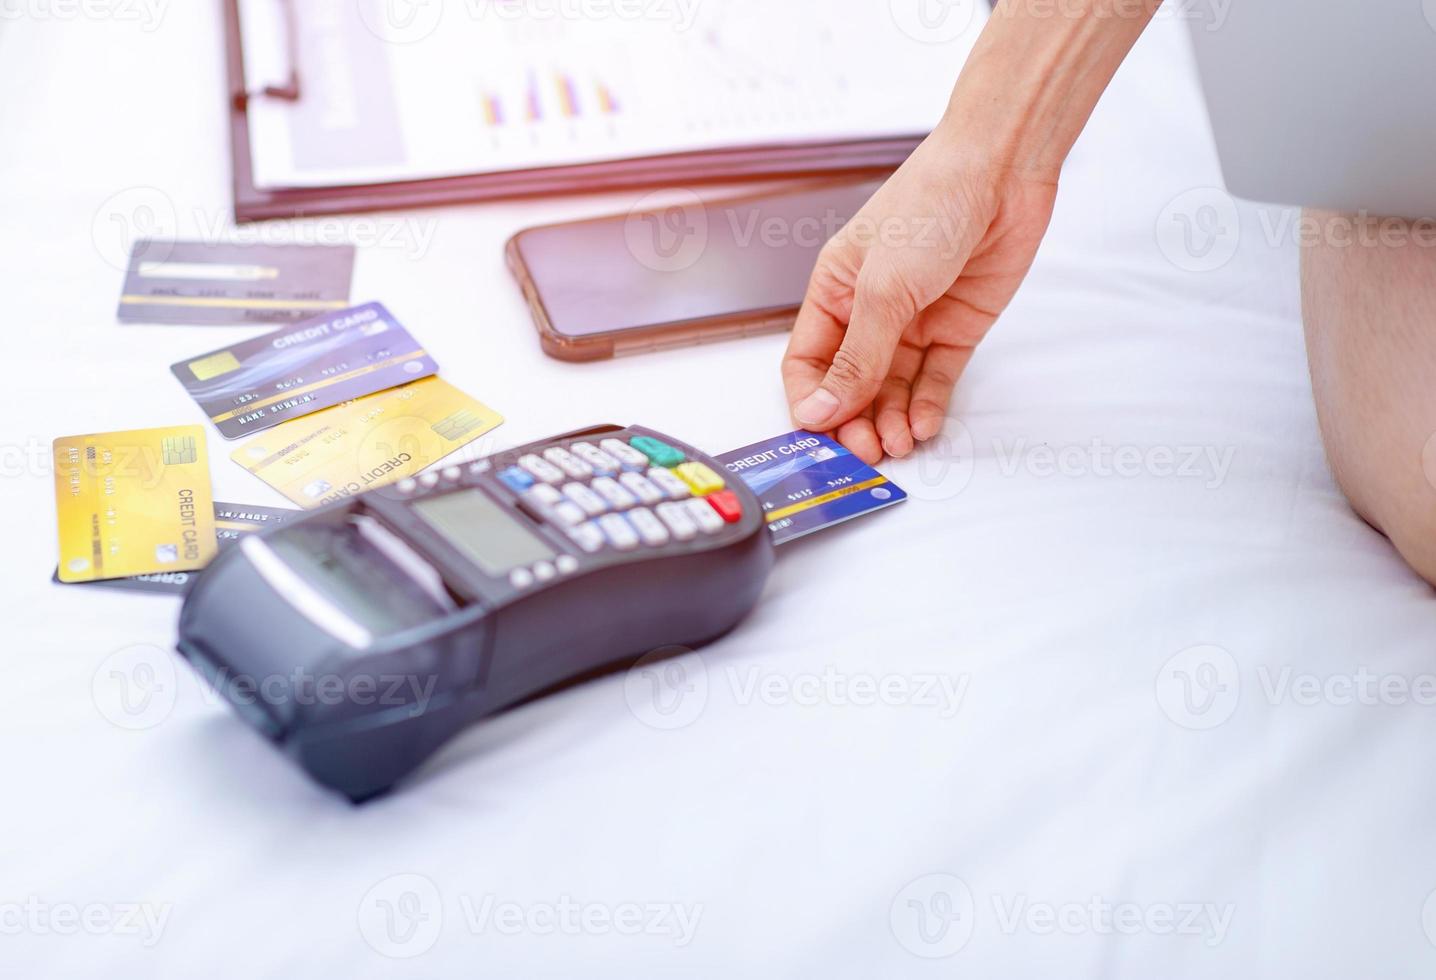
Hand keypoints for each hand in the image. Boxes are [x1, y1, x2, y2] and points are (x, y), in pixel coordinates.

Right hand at [781, 122, 1057, 463]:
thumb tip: (821, 408)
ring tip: (898, 445)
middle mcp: (869, 310)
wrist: (1001, 170)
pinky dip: (928, 406)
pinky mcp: (956, 328)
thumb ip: (856, 357)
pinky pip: (935, 379)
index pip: (807, 361)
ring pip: (892, 389)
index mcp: (833, 290)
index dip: (811, 400)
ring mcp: (914, 321)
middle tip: (866, 452)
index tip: (820, 435)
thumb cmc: (930, 203)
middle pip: (850, 384)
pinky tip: (923, 425)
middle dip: (854, 421)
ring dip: (891, 421)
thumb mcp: (882, 288)